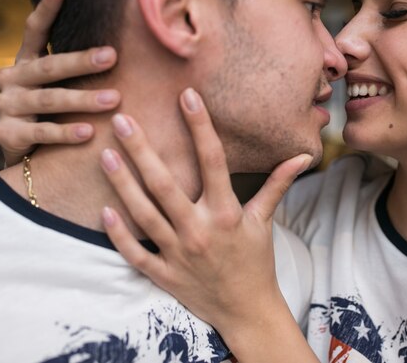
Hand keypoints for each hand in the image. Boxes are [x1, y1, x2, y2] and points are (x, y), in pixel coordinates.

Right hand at [0, 0, 120, 165]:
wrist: (24, 154)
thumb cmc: (50, 114)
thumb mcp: (58, 87)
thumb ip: (75, 70)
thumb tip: (122, 50)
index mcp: (26, 62)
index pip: (34, 30)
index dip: (47, 7)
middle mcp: (12, 79)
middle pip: (49, 67)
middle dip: (82, 61)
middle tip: (112, 56)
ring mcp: (7, 106)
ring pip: (49, 100)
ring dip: (82, 100)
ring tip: (113, 99)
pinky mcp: (7, 134)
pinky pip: (41, 132)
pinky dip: (66, 132)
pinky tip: (89, 132)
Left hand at [100, 89, 317, 361]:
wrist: (247, 310)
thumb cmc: (256, 261)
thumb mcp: (265, 221)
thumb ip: (278, 185)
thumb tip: (303, 156)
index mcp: (226, 213)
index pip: (212, 161)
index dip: (200, 126)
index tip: (187, 96)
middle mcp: (199, 230)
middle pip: (165, 184)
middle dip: (142, 150)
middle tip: (122, 120)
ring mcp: (178, 254)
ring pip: (144, 214)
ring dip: (123, 184)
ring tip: (105, 154)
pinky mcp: (163, 274)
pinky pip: (135, 253)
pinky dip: (119, 235)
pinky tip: (104, 210)